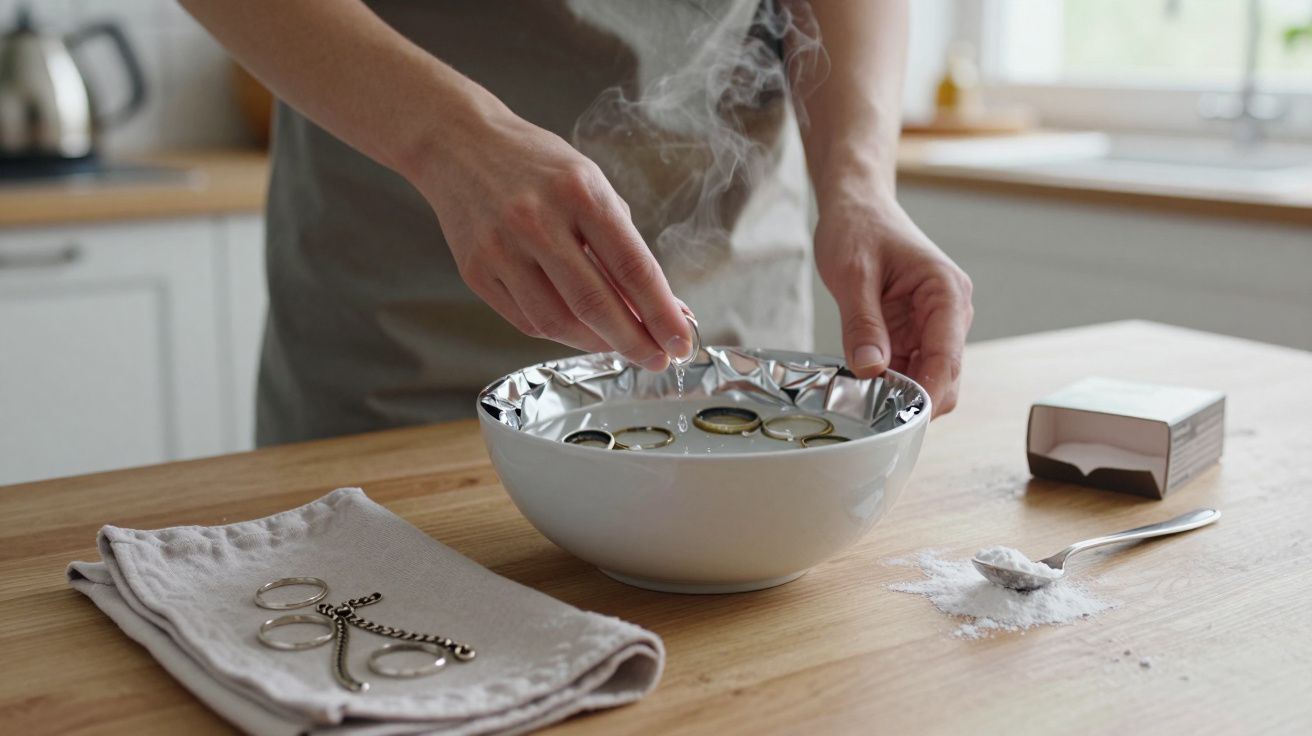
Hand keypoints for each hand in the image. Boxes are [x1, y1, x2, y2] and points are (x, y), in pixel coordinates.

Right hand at [410, 103, 692, 370]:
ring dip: (598, 343)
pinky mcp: (476, 272)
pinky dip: (562, 334)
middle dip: (635, 341)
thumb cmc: (537, 166)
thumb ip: (622, 244)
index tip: (682, 342)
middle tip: (658, 360)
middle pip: (596, 304)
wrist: (458, 145)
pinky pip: (528, 320)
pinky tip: (583, 332)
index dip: (662, 313)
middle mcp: (537, 221)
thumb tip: (662, 306)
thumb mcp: (590, 185)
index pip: (633, 267)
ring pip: (559, 321)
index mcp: (580, 192)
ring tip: (622, 346)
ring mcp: (501, 249)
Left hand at [814, 196, 973, 415]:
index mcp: (947, 293)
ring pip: (926, 378)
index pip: (947, 359)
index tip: (901, 420)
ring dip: (897, 393)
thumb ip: (863, 324)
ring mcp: (933, 325)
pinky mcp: (913, 332)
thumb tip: (871, 371)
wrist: (856, 206)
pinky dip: (886, 382)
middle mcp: (950, 313)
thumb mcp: (853, 274)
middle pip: (944, 377)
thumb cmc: (859, 227)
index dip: (927, 395)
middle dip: (912, 399)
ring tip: (858, 397)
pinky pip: (906, 368)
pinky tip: (860, 384)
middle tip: (869, 411)